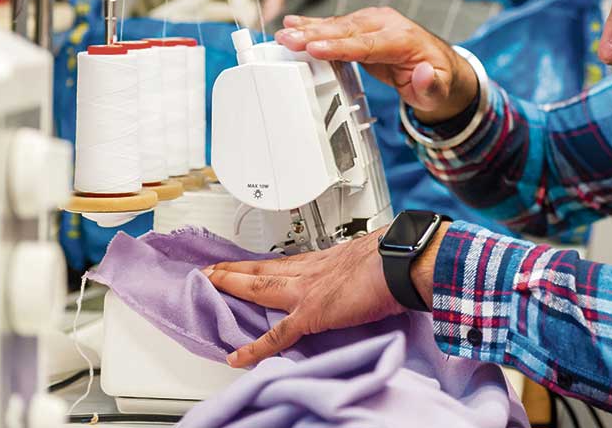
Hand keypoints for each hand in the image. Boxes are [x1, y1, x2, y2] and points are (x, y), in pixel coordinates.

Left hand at [203, 223, 448, 367]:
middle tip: (213, 268)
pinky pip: (277, 335)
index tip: (255, 262)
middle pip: (265, 268)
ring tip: (210, 284)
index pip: (289, 261)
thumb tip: (379, 268)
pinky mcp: (311, 314)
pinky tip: (237, 357)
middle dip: (237, 269)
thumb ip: (368, 264)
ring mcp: (307, 291)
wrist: (401, 262)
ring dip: (233, 285)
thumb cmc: (396, 257)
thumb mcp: (376, 255)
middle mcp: (312, 270)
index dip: (269, 262)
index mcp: (328, 259)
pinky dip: (255, 348)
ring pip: (260, 288)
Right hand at [277, 9, 476, 122]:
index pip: (367, 44)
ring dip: (310, 28)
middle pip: (347, 30)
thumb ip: (432, 84)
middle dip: (315, 34)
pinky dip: (316, 25)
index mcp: (405, 40)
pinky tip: (295, 23)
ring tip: (284, 32)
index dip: (339, 46)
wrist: (441, 67)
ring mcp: (376, 23)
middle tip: (288, 39)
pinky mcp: (365, 27)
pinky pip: (338, 26)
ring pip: (339, 25)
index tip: (314, 48)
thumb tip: (424, 74)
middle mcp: (388, 25)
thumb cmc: (439, 81)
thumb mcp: (440, 91)